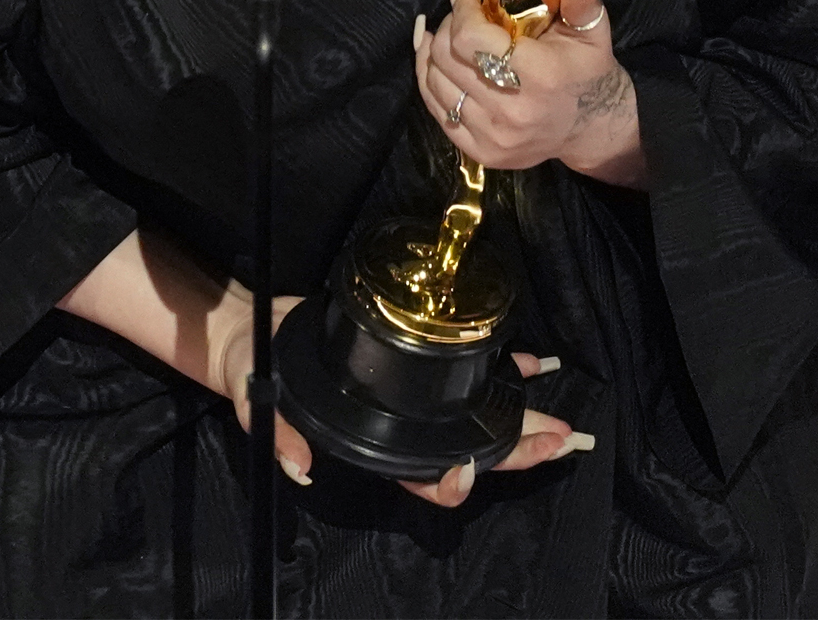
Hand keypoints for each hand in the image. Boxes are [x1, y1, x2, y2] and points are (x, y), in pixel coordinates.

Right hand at [208, 298, 590, 504]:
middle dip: (516, 450)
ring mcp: (414, 401)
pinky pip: (465, 371)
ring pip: (476, 418)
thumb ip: (278, 434)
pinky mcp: (416, 364)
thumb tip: (298, 467)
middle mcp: (403, 431)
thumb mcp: (261, 404)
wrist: (257, 337)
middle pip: (468, 452)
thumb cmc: (259, 378)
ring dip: (520, 416)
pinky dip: (501, 367)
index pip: (420, 477)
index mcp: (373, 449)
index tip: (468, 469)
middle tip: (561, 443)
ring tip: (561, 420)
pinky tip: (531, 363)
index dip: (449, 481)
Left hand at [413, 0, 645, 186]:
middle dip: (447, 26)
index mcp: (540, 76)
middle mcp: (512, 110)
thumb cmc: (588, 71)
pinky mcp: (481, 152)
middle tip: (458, 13)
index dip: (460, 10)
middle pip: (447, 57)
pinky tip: (431, 58)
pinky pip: (437, 110)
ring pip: (435, 82)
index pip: (470, 38)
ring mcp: (494, 136)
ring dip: (432, 51)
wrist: (591, 128)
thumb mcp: (591, 31)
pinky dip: (428, 80)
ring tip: (442, 32)